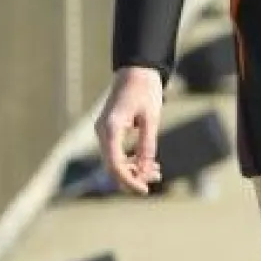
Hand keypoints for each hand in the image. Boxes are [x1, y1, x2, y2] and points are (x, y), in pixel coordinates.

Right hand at [95, 67, 163, 194]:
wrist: (136, 69)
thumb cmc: (145, 89)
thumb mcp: (151, 118)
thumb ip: (147, 145)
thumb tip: (145, 170)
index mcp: (110, 128)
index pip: (115, 164)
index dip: (129, 181)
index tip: (145, 191)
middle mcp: (102, 132)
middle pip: (113, 166)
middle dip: (134, 176)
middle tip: (158, 177)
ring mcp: (104, 132)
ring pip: (115, 162)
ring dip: (134, 170)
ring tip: (157, 172)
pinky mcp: (110, 131)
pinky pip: (117, 153)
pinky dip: (132, 161)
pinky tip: (150, 164)